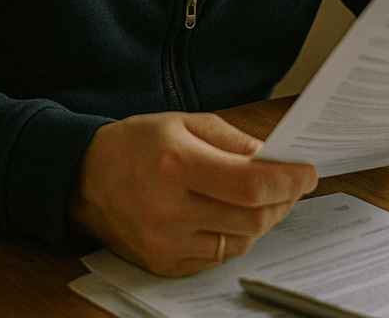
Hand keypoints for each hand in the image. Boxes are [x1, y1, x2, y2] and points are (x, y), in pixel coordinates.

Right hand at [66, 112, 317, 275]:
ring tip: (264, 199)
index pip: (252, 185)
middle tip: (292, 185)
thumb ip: (233, 141)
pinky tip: (233, 216)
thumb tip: (276, 159)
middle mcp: (170, 210)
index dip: (289, 181)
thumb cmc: (135, 144)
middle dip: (283, 201)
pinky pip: (216, 257)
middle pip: (253, 219)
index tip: (307, 173)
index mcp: (177, 166)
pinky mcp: (162, 264)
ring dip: (262, 221)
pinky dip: (234, 237)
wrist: (81, 178)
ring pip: (240, 242)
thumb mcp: (184, 123)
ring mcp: (165, 243)